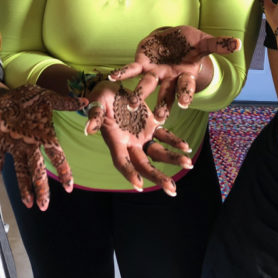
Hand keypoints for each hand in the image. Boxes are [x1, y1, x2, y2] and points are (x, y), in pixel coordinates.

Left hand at [0, 85, 85, 210]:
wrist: (6, 97)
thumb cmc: (28, 99)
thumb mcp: (48, 98)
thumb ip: (65, 102)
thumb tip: (86, 102)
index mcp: (43, 136)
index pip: (56, 156)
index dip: (63, 171)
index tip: (68, 187)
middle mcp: (30, 145)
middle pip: (37, 169)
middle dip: (41, 187)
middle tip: (44, 205)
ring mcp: (15, 146)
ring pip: (20, 170)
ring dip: (23, 187)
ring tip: (28, 203)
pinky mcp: (0, 144)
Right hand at [83, 81, 191, 195]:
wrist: (111, 88)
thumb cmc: (100, 95)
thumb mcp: (96, 102)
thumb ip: (94, 115)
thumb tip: (88, 129)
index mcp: (115, 139)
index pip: (121, 160)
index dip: (129, 172)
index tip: (139, 186)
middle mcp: (129, 142)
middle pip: (143, 164)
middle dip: (157, 177)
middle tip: (172, 189)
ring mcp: (141, 135)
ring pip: (157, 152)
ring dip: (172, 159)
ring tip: (188, 164)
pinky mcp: (150, 125)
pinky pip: (164, 137)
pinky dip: (175, 142)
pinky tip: (186, 147)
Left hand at [107, 25, 240, 120]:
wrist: (174, 39)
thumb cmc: (190, 44)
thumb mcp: (205, 42)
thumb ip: (219, 44)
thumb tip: (238, 44)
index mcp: (185, 75)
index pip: (186, 87)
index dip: (185, 95)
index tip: (184, 105)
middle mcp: (169, 78)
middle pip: (165, 93)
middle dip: (163, 104)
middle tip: (159, 117)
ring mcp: (154, 73)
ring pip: (146, 86)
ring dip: (138, 95)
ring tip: (132, 105)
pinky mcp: (142, 64)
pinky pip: (130, 70)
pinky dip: (121, 73)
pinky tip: (111, 76)